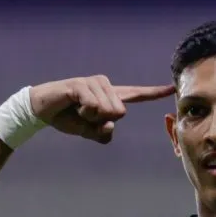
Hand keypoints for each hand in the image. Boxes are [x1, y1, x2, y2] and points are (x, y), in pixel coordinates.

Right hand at [29, 76, 174, 143]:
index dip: (154, 93)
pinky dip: (82, 113)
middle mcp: (106, 85)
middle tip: (83, 115)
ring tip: (76, 109)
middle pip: (120, 112)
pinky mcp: (82, 84)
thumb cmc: (67, 118)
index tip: (172, 88)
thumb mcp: (89, 131)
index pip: (137, 94)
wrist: (42, 109)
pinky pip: (93, 106)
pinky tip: (72, 105)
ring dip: (89, 117)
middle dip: (100, 121)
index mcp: (111, 96)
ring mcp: (94, 83)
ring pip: (108, 110)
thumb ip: (103, 133)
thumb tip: (110, 125)